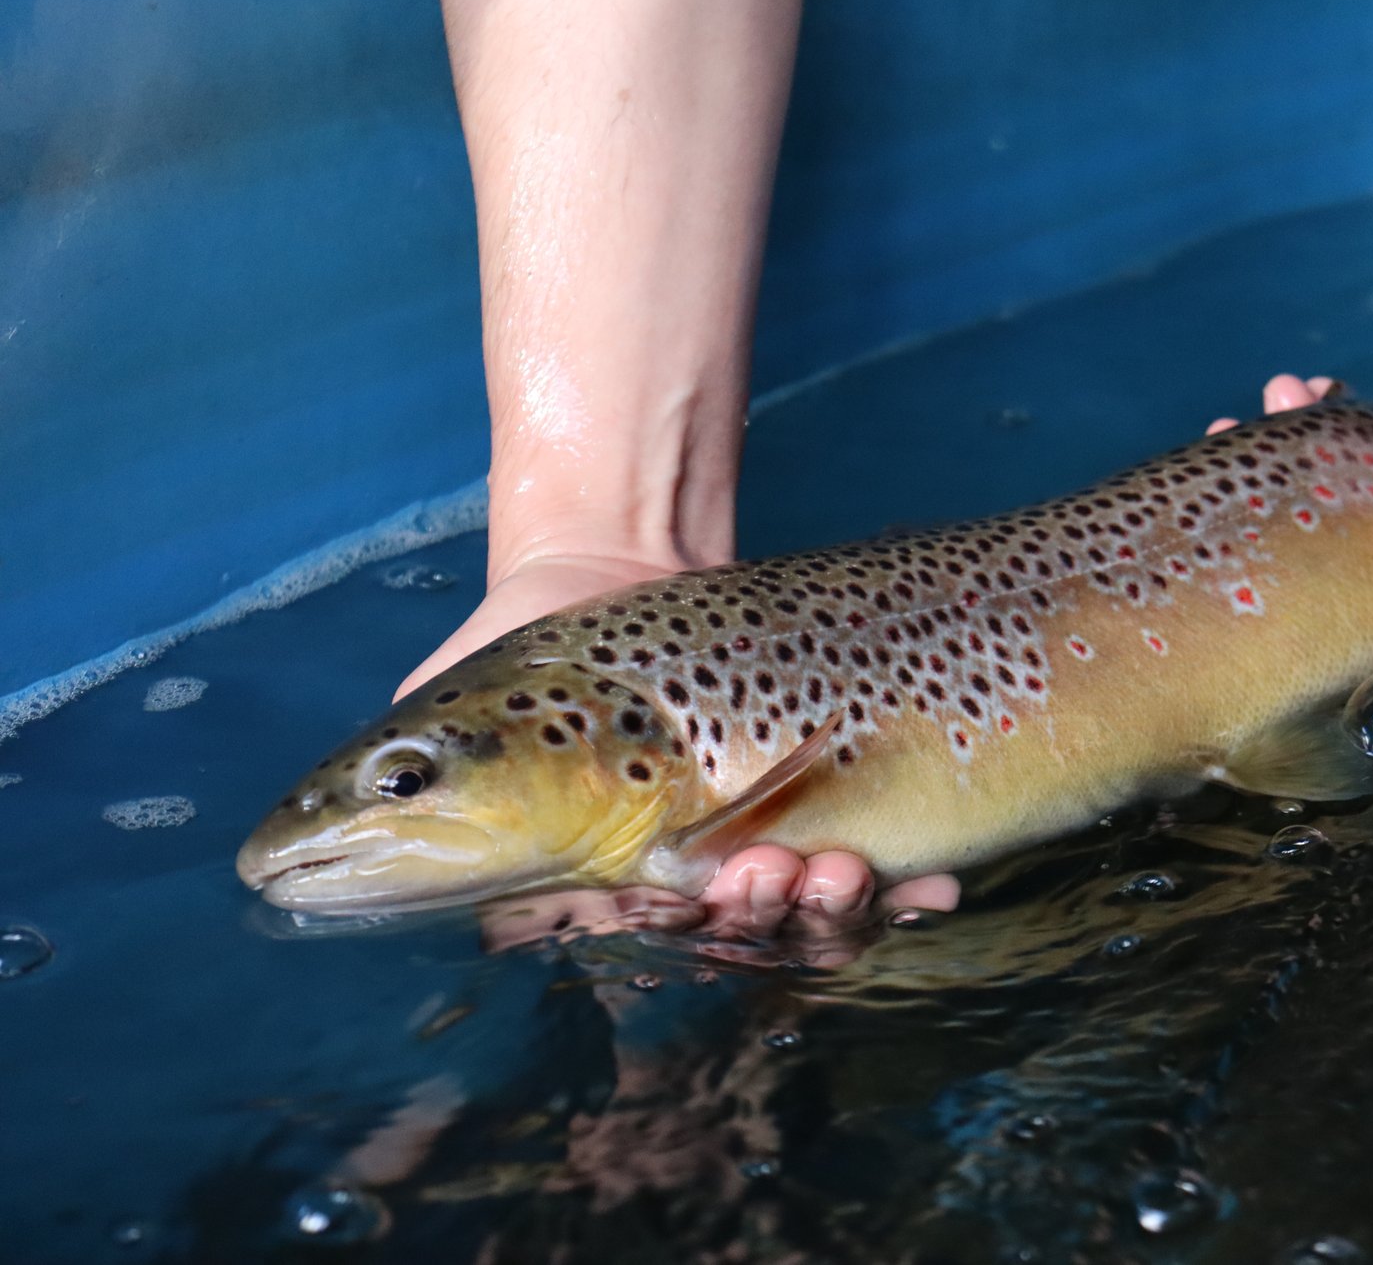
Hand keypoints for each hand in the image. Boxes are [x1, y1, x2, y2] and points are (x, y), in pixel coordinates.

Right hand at [400, 550, 960, 945]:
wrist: (612, 556)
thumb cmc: (522, 641)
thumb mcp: (448, 710)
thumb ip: (403, 788)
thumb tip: (316, 861)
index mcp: (604, 875)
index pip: (647, 934)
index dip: (676, 929)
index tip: (690, 890)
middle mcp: (688, 873)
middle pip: (741, 936)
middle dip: (765, 917)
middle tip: (775, 870)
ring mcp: (763, 845)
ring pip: (811, 920)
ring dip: (830, 909)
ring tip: (835, 866)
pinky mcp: (831, 809)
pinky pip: (883, 875)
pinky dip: (909, 895)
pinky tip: (935, 897)